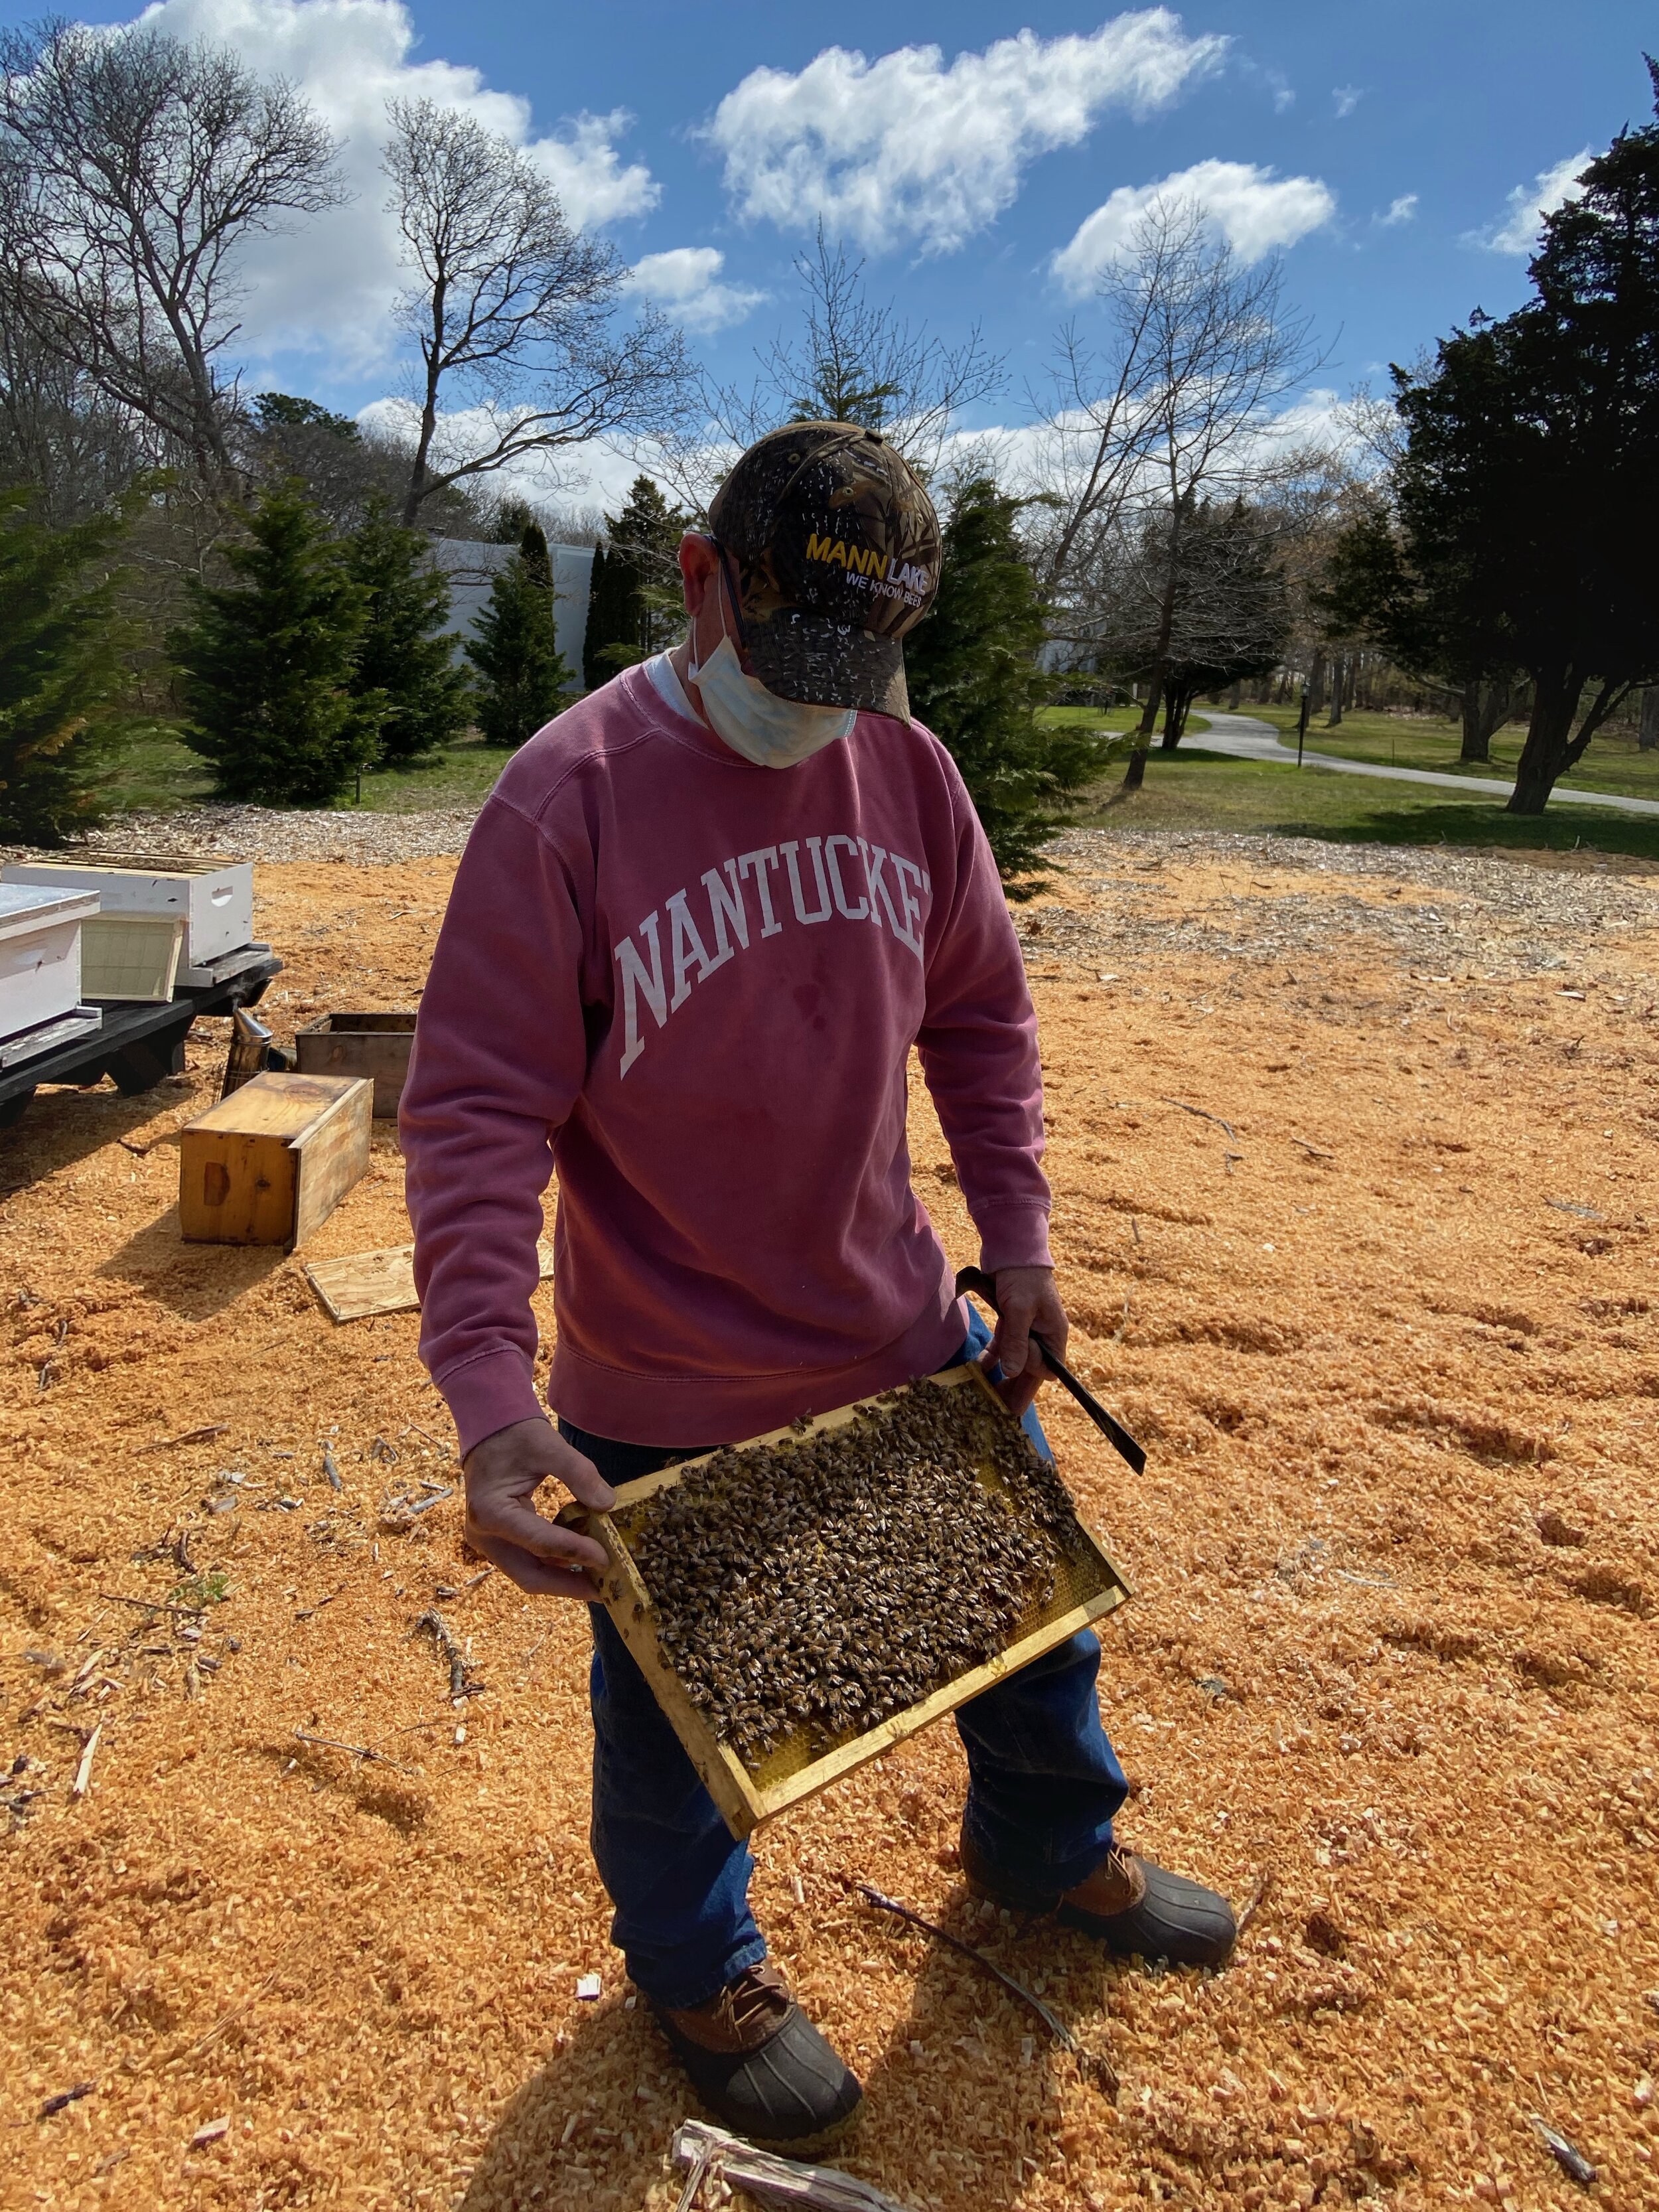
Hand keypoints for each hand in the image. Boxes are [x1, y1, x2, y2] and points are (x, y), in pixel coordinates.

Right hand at [461, 1417, 615, 1598]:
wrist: (489, 1428)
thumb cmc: (517, 1434)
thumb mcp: (550, 1446)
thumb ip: (580, 1474)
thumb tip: (608, 1505)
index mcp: (491, 1512)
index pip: (539, 1542)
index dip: (574, 1552)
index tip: (606, 1558)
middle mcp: (483, 1534)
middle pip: (529, 1574)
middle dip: (567, 1585)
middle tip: (603, 1590)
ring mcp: (488, 1540)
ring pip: (528, 1572)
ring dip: (562, 1578)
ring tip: (598, 1581)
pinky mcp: (498, 1539)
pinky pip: (527, 1560)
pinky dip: (554, 1564)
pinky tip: (581, 1562)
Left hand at [983, 1265, 1068, 1418]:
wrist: (1013, 1247)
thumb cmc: (1023, 1277)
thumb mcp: (1020, 1309)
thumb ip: (1016, 1341)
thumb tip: (1012, 1372)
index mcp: (1054, 1333)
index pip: (1047, 1368)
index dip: (1030, 1376)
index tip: (1012, 1379)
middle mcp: (1043, 1334)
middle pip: (1032, 1369)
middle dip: (1017, 1389)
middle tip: (1001, 1413)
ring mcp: (1026, 1328)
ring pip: (1016, 1360)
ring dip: (1003, 1377)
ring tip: (988, 1397)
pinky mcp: (1011, 1321)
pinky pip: (1004, 1346)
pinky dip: (993, 1357)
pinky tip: (979, 1370)